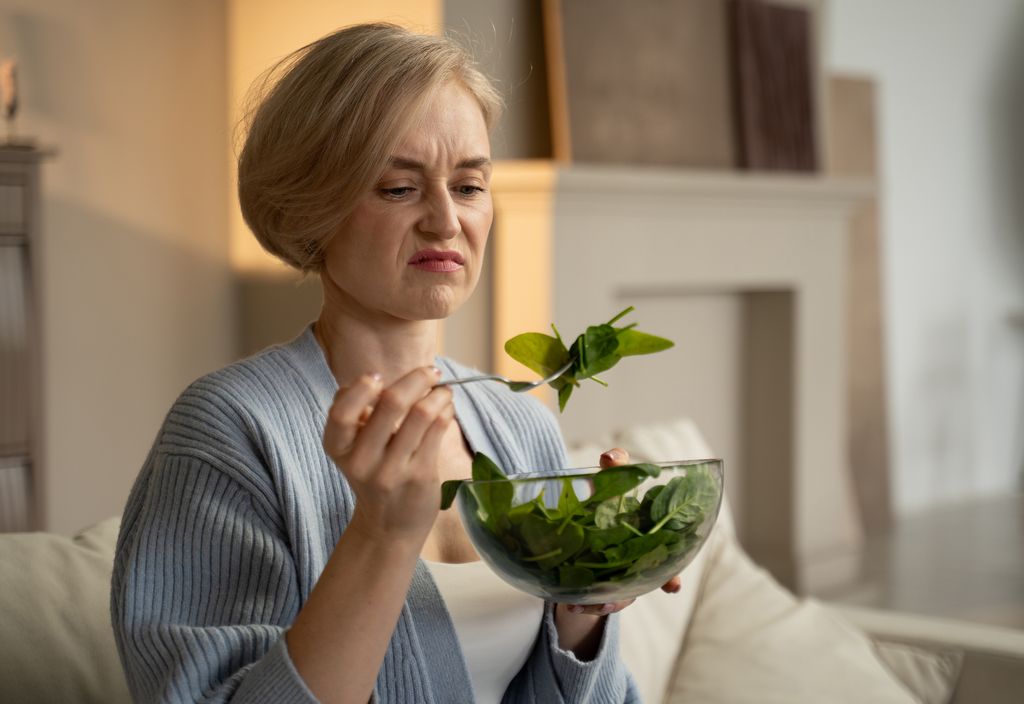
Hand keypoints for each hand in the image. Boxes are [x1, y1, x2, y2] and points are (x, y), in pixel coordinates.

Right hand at [322, 366, 453, 545]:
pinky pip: (437, 430)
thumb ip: (358, 415)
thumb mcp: (354, 449)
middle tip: (431, 372)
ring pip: (421, 414)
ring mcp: (392, 471)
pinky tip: (446, 408)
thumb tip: (375, 378)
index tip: (377, 376)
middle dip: (416, 378)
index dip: (360, 389)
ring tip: (444, 390)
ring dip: (438, 394)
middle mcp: (362, 461)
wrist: (388, 527)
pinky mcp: (420, 476)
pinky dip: (445, 410)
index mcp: (339, 449)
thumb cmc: (373, 475)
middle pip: (391, 404)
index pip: (341, 413)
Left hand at [559, 447, 681, 617]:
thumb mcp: (613, 481)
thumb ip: (616, 468)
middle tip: (612, 602)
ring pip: (619, 598)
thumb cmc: (610, 497)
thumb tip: (609, 458)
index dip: (671, 578)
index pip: (667, 562)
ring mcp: (620, 575)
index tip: (672, 588)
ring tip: (582, 605)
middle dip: (628, 596)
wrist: (586, 520)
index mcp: (649, 540)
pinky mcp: (599, 584)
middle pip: (639, 588)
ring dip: (603, 604)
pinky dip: (585, 605)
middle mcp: (639, 562)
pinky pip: (596, 601)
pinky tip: (570, 605)